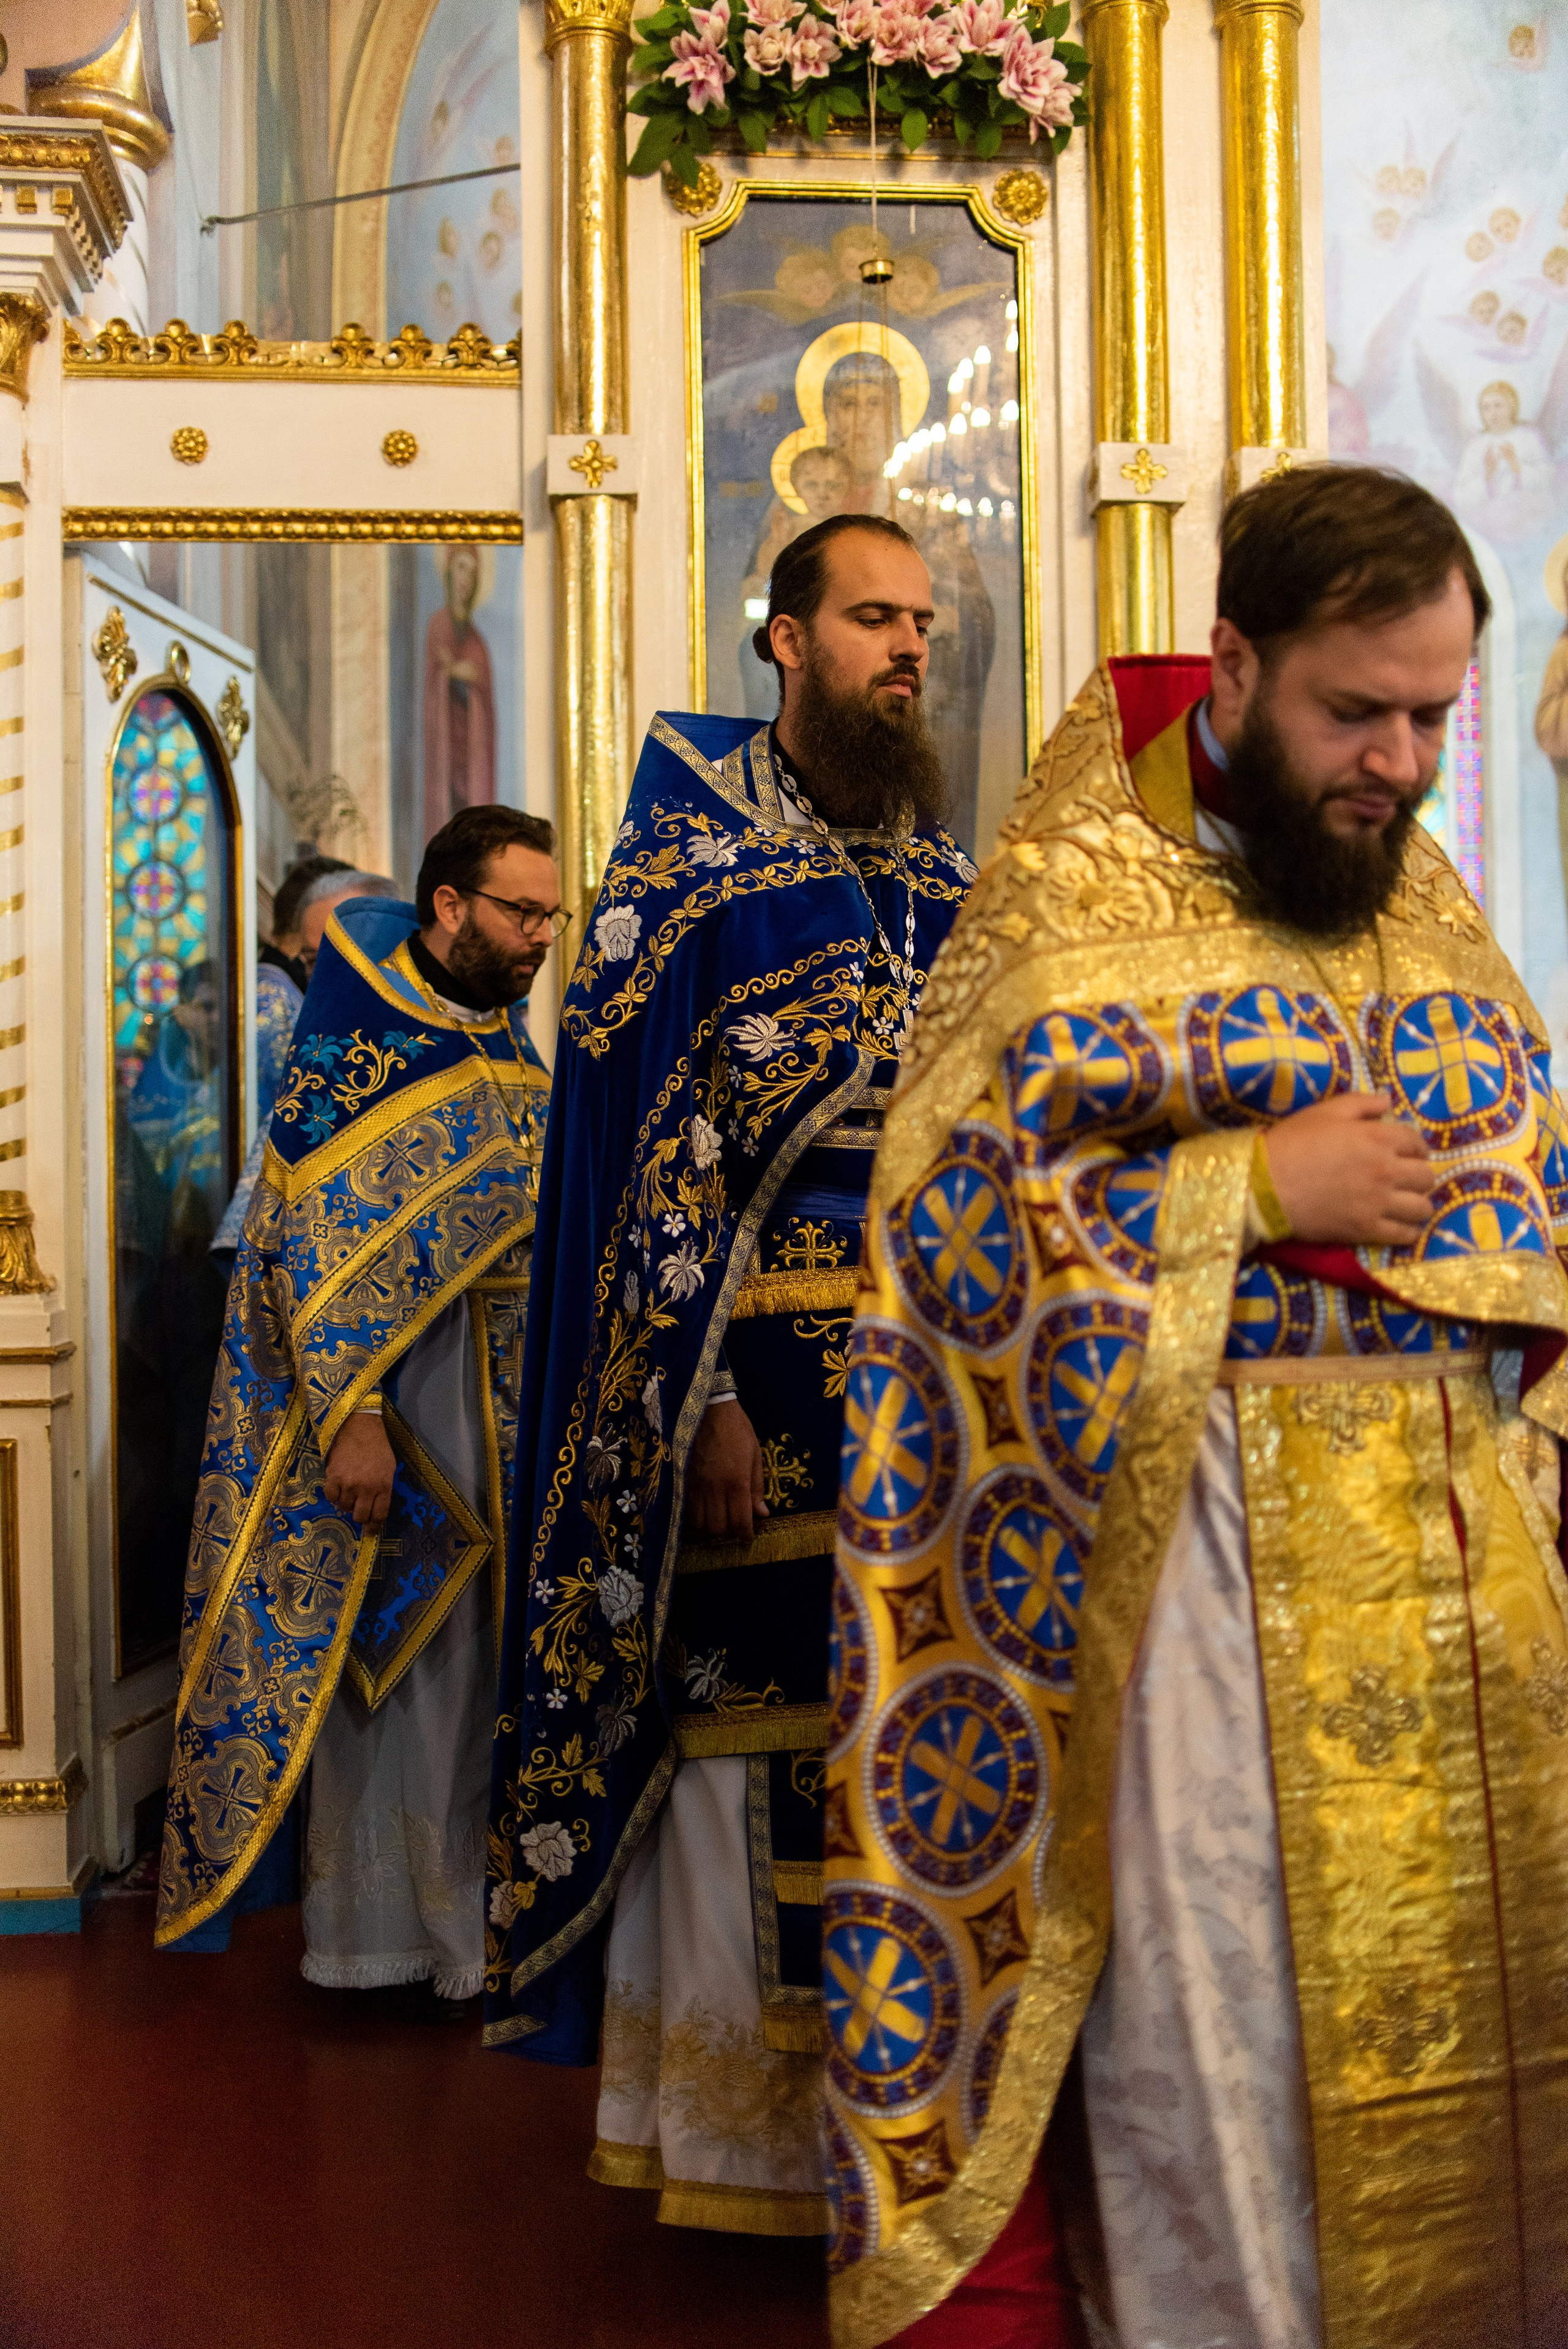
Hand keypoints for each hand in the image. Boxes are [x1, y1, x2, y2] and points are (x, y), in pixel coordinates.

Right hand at [324, 1411, 396, 1530]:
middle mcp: (367, 1488)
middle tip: (358, 1509)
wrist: (358, 1427)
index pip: (379, 1515)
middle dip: (359, 1516)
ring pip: (344, 1507)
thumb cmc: (377, 1446)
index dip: (374, 1527)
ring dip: (346, 1502)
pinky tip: (337, 1486)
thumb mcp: (389, 1468)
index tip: (370, 1531)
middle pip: (360, 1516)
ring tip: (348, 1490)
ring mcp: (349, 1484)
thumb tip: (376, 1508)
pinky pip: (331, 1497)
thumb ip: (384, 1488)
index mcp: (384, 1486)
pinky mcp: (333, 1477)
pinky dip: (334, 1495)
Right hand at [684, 1402, 769, 1540]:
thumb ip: (757, 1488)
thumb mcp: (755, 1456)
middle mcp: (715, 1489)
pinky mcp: (683, 1481)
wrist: (708, 1410)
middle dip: (728, 1533)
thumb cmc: (737, 1430)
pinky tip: (705, 1510)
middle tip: (734, 1526)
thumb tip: (762, 1513)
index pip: (740, 1522)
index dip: (745, 1535)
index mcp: (736, 1482)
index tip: (748, 1537)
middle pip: (717, 1528)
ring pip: (700, 1523)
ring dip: (711, 1527)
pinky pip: (687, 1510)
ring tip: (719, 1520)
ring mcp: (696, 1486)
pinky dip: (696, 1517)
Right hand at [1263, 1092, 1433, 1247]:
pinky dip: (1408, 1231)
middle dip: (1418, 1175)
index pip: (1417, 1142)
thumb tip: (1388, 1102)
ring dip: (1417, 1203)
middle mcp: (1387, 1170)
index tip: (1407, 1152)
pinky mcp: (1367, 1230)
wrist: (1263, 1185)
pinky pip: (1405, 1235)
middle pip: (1426, 1177)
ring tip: (1404, 1203)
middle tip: (1403, 1177)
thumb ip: (1361, 1104)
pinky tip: (1399, 1225)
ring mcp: (1379, 1203)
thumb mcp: (1324, 1112)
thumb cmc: (1291, 1142)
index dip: (1415, 1147)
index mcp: (1378, 1138)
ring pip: (1422, 1208)